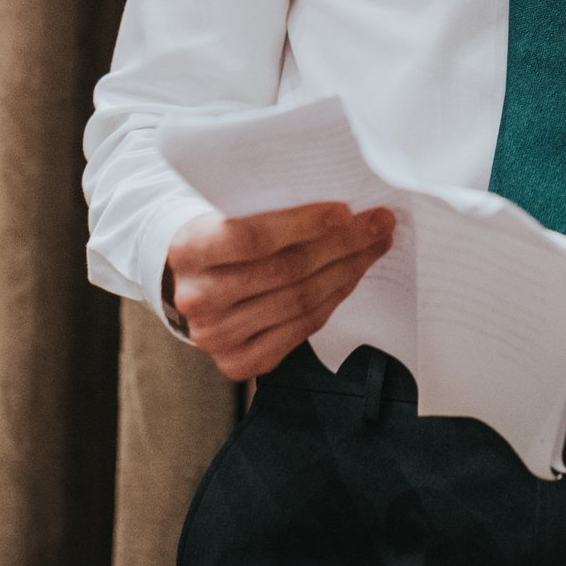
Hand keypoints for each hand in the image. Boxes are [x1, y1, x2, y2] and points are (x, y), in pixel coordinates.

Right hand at [166, 201, 395, 381]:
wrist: (190, 281)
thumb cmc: (220, 234)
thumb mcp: (228, 210)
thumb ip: (268, 206)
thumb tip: (341, 202)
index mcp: (187, 251)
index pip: (253, 237)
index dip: (305, 224)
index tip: (347, 209)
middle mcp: (197, 299)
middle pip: (285, 270)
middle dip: (343, 243)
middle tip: (378, 223)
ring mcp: (216, 337)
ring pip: (300, 301)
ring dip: (348, 269)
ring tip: (375, 244)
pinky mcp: (238, 363)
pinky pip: (302, 328)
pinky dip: (334, 298)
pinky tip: (353, 274)